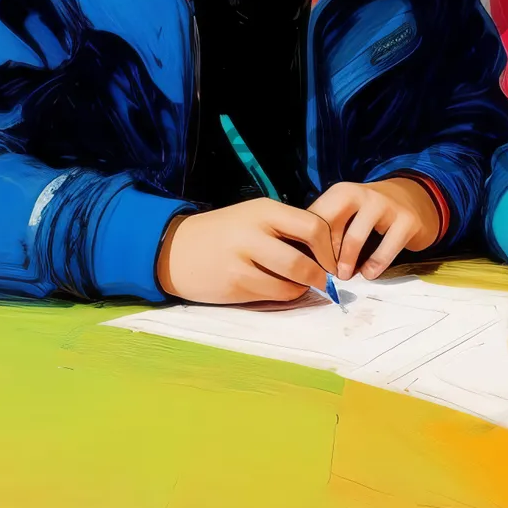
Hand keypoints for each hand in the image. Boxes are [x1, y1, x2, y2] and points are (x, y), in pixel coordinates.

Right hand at [155, 199, 336, 304]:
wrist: (176, 248)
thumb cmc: (225, 231)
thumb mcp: (254, 216)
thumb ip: (286, 227)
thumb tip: (324, 252)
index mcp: (265, 210)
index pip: (313, 227)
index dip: (328, 248)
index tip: (331, 260)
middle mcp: (253, 234)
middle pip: (301, 262)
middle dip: (319, 277)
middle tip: (323, 281)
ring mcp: (241, 262)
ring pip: (288, 285)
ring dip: (301, 290)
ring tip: (300, 286)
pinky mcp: (233, 286)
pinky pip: (271, 297)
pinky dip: (283, 297)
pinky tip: (280, 290)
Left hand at [308, 178, 441, 279]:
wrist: (415, 199)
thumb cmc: (372, 213)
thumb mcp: (349, 212)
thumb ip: (328, 230)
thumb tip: (304, 258)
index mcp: (342, 192)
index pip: (315, 219)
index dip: (308, 246)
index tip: (309, 266)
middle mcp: (362, 193)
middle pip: (329, 226)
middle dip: (324, 255)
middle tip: (324, 274)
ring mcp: (385, 205)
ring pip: (355, 237)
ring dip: (346, 262)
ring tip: (344, 276)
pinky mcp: (407, 221)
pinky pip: (385, 249)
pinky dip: (374, 266)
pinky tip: (369, 273)